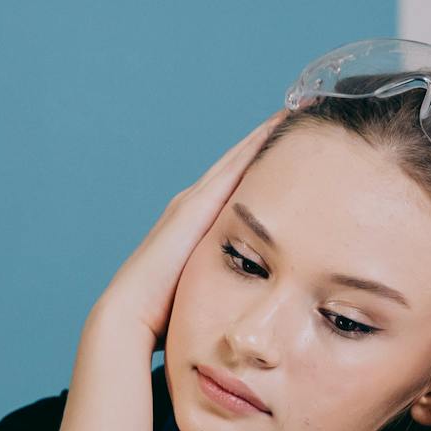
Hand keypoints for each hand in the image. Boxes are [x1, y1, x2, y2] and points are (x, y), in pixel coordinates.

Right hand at [95, 113, 281, 346]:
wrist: (129, 316)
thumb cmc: (164, 320)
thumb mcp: (206, 295)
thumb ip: (227, 290)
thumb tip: (263, 310)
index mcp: (196, 229)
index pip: (235, 191)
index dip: (261, 167)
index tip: (295, 150)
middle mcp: (193, 208)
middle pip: (236, 167)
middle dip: (264, 142)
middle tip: (301, 112)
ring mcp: (192, 202)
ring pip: (237, 159)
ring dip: (263, 135)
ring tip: (294, 110)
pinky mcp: (196, 205)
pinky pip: (235, 166)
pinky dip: (256, 143)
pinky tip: (279, 124)